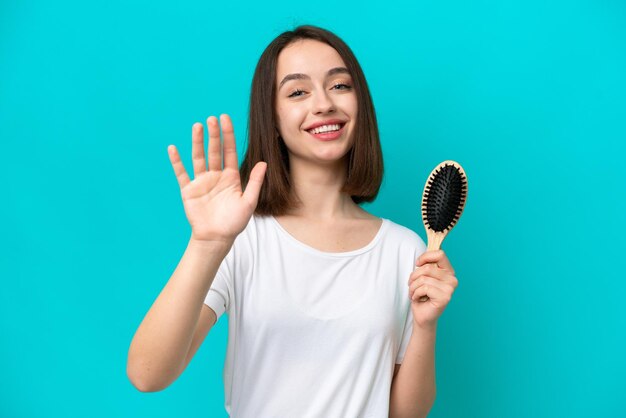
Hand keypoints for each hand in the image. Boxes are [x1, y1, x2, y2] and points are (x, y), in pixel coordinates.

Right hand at [168, 114, 266, 243]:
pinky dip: (176, 161)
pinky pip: (181, 173)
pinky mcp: (188, 190)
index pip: (229, 151)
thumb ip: (255, 182)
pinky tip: (173, 148)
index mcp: (231, 177)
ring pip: (198, 157)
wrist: (216, 238)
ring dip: (197, 142)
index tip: (225, 119)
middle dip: (213, 135)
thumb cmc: (234, 223)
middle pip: (214, 151)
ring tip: (197, 126)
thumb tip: (263, 163)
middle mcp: (216, 176)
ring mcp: (201, 182)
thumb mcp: (248, 202)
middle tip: (212, 118)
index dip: (228, 135)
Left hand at [407, 250, 457, 329]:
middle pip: (428, 268)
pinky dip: (416, 293)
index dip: (425, 257)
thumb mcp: (423, 277)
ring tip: (414, 293)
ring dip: (413, 287)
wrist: (422, 315)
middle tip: (411, 285)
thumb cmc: (422, 295)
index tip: (417, 264)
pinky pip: (424, 288)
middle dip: (414, 276)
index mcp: (448, 271)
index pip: (440, 254)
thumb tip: (422, 258)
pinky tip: (418, 298)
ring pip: (424, 279)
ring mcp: (450, 289)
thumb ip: (426, 266)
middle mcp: (452, 279)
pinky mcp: (445, 298)